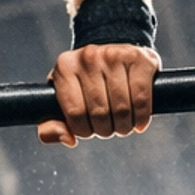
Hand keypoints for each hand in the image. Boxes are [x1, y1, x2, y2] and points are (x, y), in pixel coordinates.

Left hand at [39, 43, 158, 148]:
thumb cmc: (85, 84)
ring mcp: (114, 55)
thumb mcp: (63, 101)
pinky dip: (141, 117)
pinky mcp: (138, 58)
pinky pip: (141, 99)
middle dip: (105, 130)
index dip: (84, 131)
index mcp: (65, 67)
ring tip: (123, 124)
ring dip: (124, 127)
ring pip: (121, 109)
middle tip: (108, 128)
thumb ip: (52, 125)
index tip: (89, 130)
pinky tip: (139, 121)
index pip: (75, 113)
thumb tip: (69, 140)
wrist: (114, 57)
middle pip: (99, 113)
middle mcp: (88, 57)